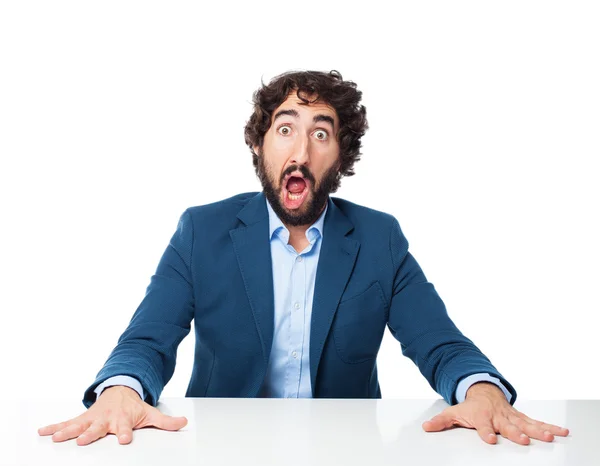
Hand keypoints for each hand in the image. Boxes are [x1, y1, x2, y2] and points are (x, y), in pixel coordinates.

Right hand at [37, 385, 187, 445]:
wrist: (120, 390)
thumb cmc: (133, 407)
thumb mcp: (151, 413)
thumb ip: (166, 422)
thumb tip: (184, 423)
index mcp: (123, 419)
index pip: (125, 428)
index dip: (125, 434)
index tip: (124, 439)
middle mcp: (106, 419)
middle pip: (98, 429)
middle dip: (91, 434)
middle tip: (83, 441)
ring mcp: (92, 419)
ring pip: (79, 426)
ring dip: (67, 432)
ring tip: (57, 439)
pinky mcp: (82, 419)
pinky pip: (66, 423)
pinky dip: (54, 427)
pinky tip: (42, 432)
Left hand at [421, 382, 569, 444]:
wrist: (484, 392)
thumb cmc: (470, 406)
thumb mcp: (454, 412)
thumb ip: (441, 421)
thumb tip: (426, 427)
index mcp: (482, 416)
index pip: (483, 425)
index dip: (485, 432)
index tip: (489, 439)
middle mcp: (499, 417)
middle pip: (508, 426)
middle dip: (515, 433)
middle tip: (523, 440)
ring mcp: (512, 417)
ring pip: (527, 424)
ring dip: (538, 431)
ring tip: (550, 437)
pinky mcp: (521, 418)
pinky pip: (537, 423)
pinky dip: (550, 427)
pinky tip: (562, 432)